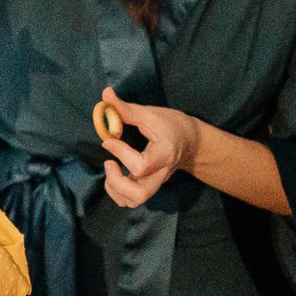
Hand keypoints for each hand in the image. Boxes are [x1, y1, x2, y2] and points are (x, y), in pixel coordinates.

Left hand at [98, 87, 201, 208]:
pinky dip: (116, 191)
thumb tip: (105, 95)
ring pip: (133, 201)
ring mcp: (154, 183)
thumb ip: (126, 108)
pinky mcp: (148, 187)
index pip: (141, 165)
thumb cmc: (170, 125)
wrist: (190, 142)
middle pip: (139, 194)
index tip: (109, 139)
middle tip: (109, 163)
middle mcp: (161, 173)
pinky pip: (130, 200)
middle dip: (116, 182)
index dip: (121, 154)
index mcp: (164, 154)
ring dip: (114, 188)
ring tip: (111, 167)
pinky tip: (114, 174)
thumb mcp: (151, 114)